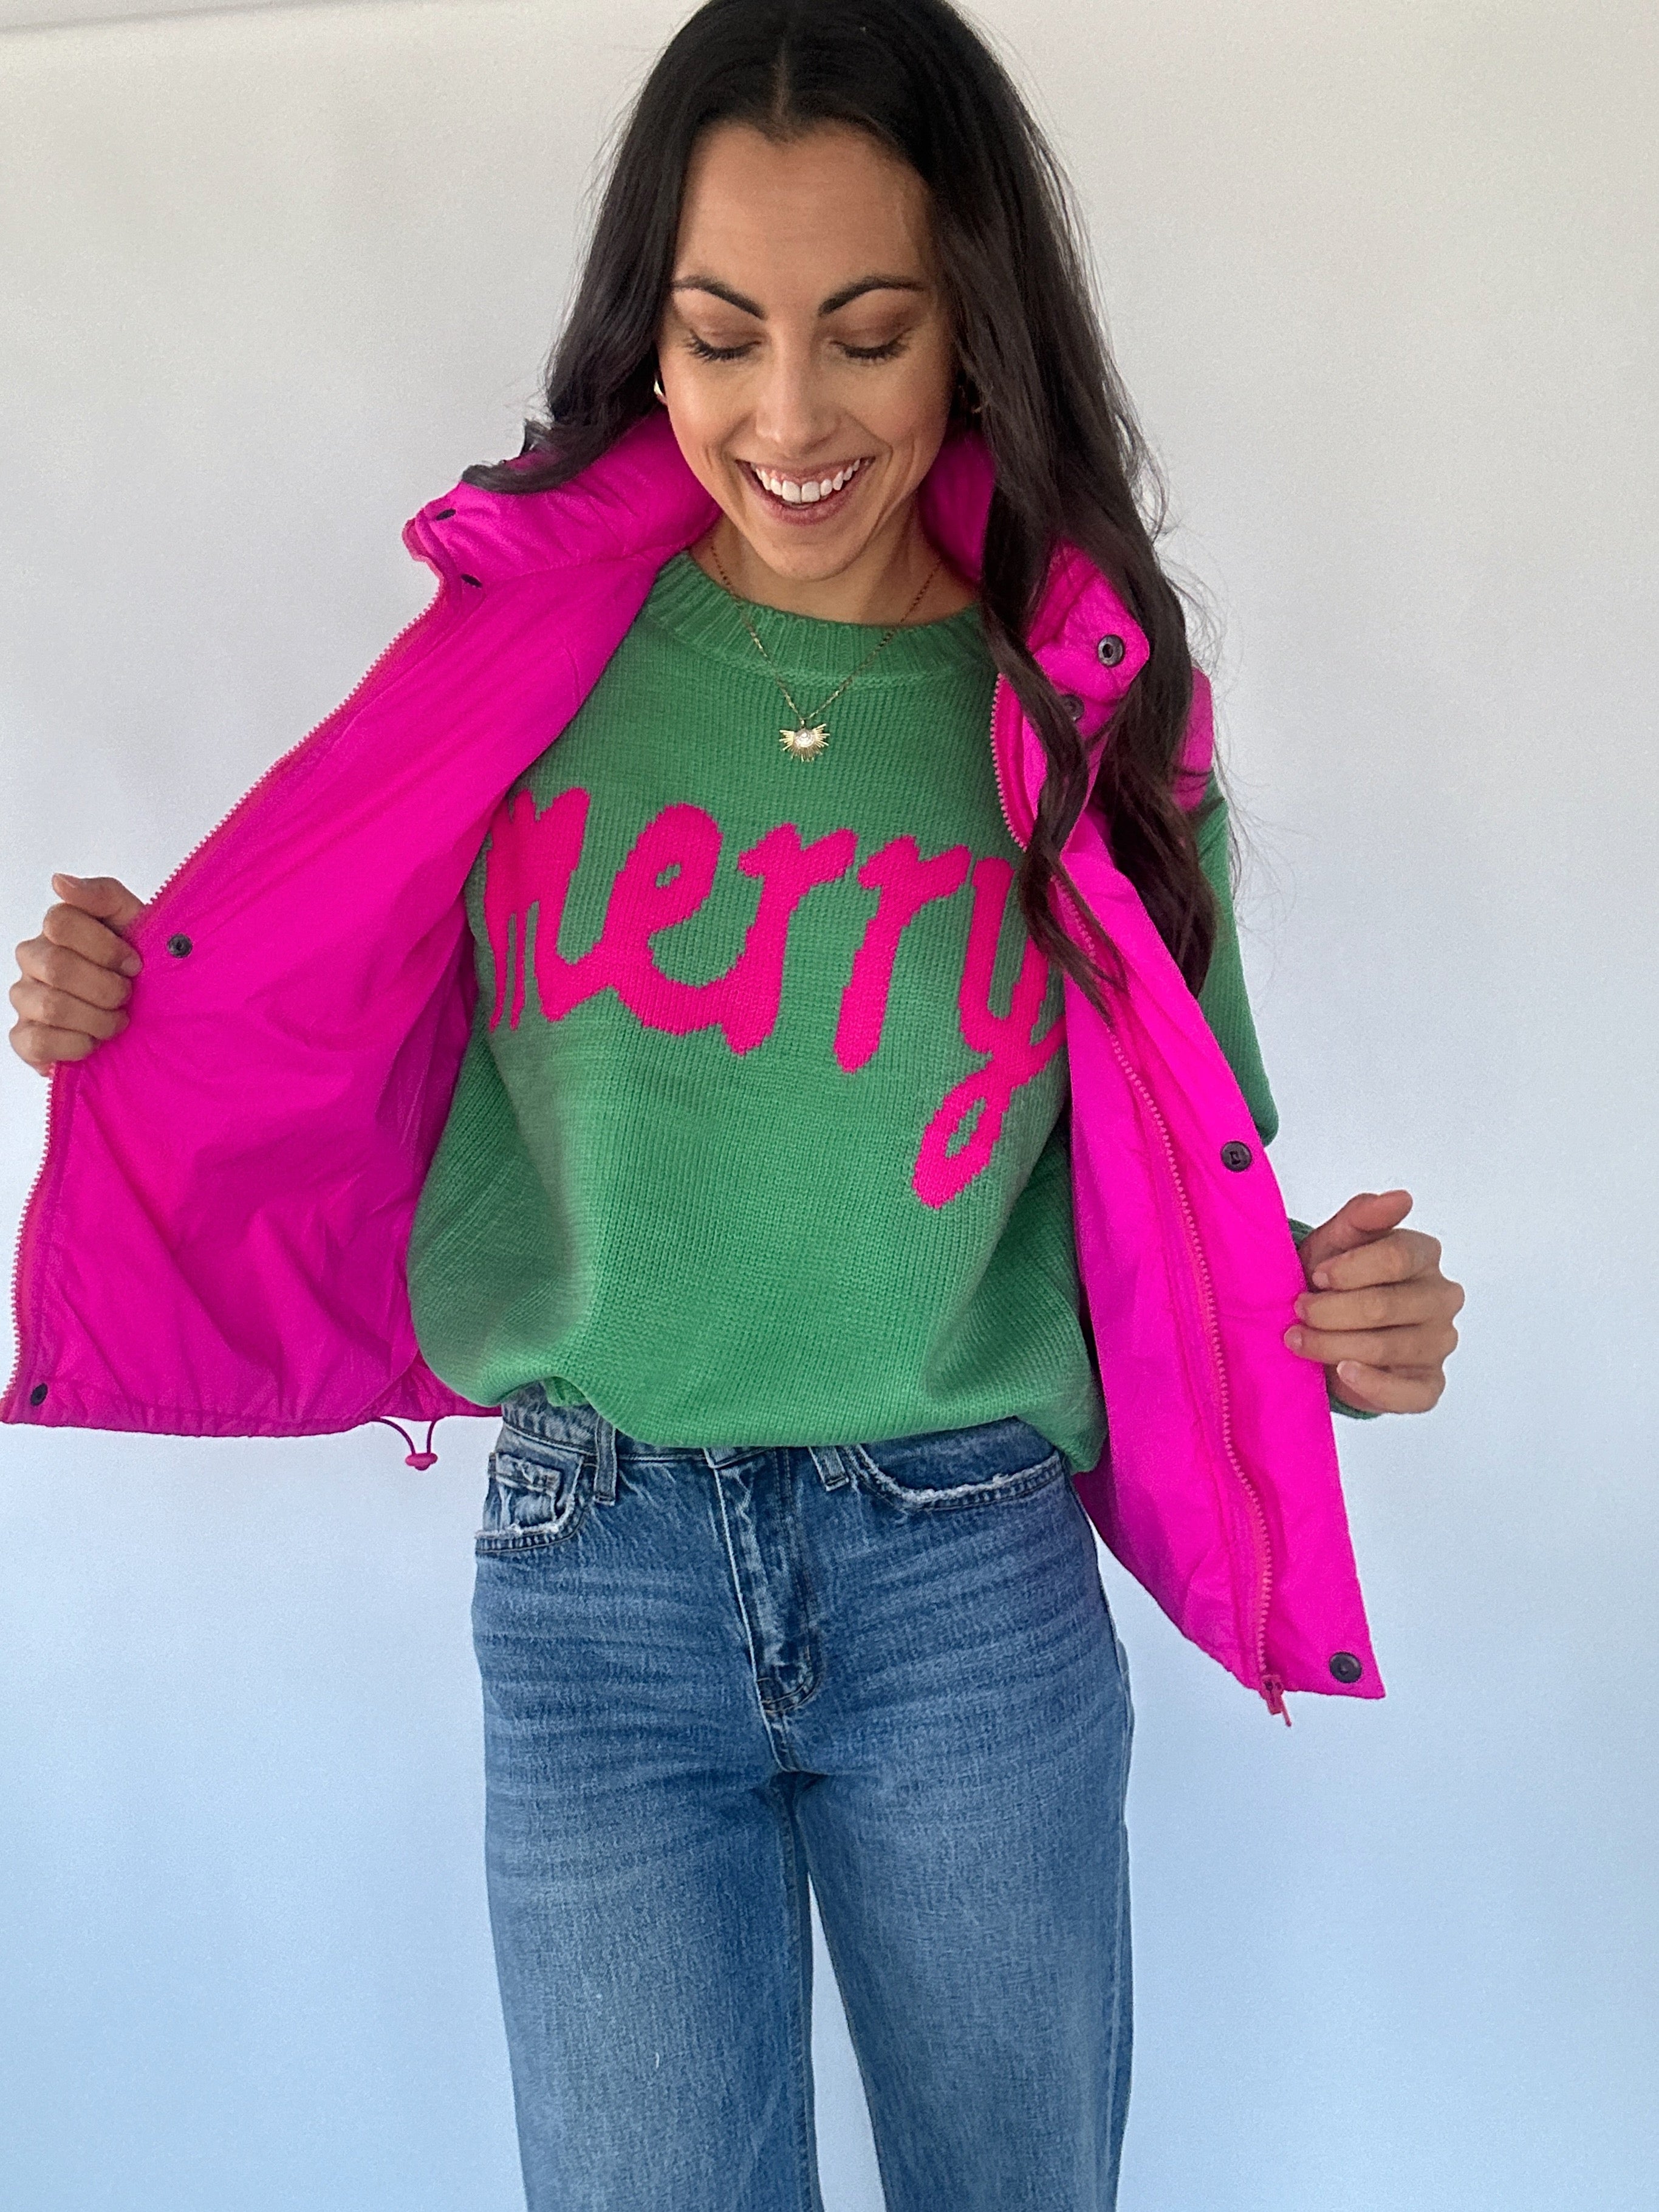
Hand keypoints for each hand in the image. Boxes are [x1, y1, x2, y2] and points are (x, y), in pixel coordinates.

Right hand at [9, 874, 144, 1073]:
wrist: (153, 1015)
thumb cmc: (140, 967)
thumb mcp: (137, 921)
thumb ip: (103, 895)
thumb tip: (60, 882)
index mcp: (58, 928)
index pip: (60, 923)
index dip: (105, 947)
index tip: (133, 963)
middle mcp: (34, 959)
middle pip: (56, 967)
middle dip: (106, 987)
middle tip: (126, 995)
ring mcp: (25, 997)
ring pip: (51, 1006)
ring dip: (98, 1019)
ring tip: (116, 1021)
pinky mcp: (24, 1037)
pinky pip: (39, 1042)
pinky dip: (77, 1045)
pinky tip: (93, 1040)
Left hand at [1288, 1189, 1462, 1413]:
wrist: (1318, 1322)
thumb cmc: (1329, 1278)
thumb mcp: (1336, 1240)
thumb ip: (1362, 1216)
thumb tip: (1401, 1198)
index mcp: (1424, 1255)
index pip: (1398, 1257)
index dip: (1349, 1269)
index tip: (1316, 1275)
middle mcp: (1441, 1297)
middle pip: (1386, 1305)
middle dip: (1331, 1311)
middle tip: (1298, 1310)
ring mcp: (1438, 1342)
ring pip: (1388, 1347)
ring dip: (1334, 1345)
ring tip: (1299, 1339)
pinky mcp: (1427, 1384)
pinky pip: (1408, 1393)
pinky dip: (1372, 1385)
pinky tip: (1343, 1372)